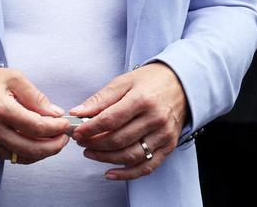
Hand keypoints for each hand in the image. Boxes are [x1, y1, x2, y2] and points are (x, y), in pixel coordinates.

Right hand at [0, 66, 70, 162]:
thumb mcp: (11, 77)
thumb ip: (34, 96)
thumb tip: (55, 113)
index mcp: (1, 108)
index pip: (37, 127)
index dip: (56, 128)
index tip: (65, 124)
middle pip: (33, 149)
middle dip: (54, 146)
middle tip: (64, 137)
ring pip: (24, 157)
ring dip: (43, 151)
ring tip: (52, 140)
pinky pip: (12, 157)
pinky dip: (27, 153)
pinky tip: (34, 142)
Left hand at [69, 63, 187, 180]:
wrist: (179, 85)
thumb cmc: (148, 81)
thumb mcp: (123, 82)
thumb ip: (100, 98)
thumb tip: (77, 112)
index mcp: (141, 99)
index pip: (111, 119)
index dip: (90, 128)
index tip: (76, 132)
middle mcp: (154, 119)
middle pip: (120, 139)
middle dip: (95, 143)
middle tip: (80, 142)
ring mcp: (163, 135)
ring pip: (131, 155)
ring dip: (106, 158)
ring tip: (90, 153)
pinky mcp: (168, 147)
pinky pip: (147, 166)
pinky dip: (127, 173)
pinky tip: (110, 172)